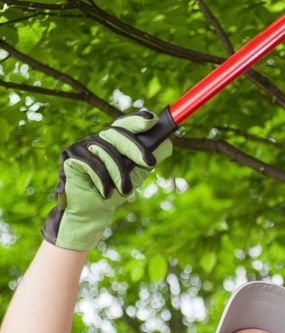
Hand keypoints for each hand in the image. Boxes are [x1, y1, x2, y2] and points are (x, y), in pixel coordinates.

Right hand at [41, 111, 172, 250]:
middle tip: (150, 163)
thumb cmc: (115, 191)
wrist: (92, 213)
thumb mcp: (136, 174)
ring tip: (125, 191)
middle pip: (117, 133)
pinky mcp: (69, 156)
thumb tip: (168, 143)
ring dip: (119, 174)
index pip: (125, 124)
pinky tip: (105, 192)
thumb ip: (148, 158)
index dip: (137, 119)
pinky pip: (91, 163)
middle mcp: (96, 139)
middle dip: (136, 149)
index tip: (152, 119)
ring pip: (106, 151)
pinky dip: (102, 180)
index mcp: (112, 141)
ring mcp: (81, 146)